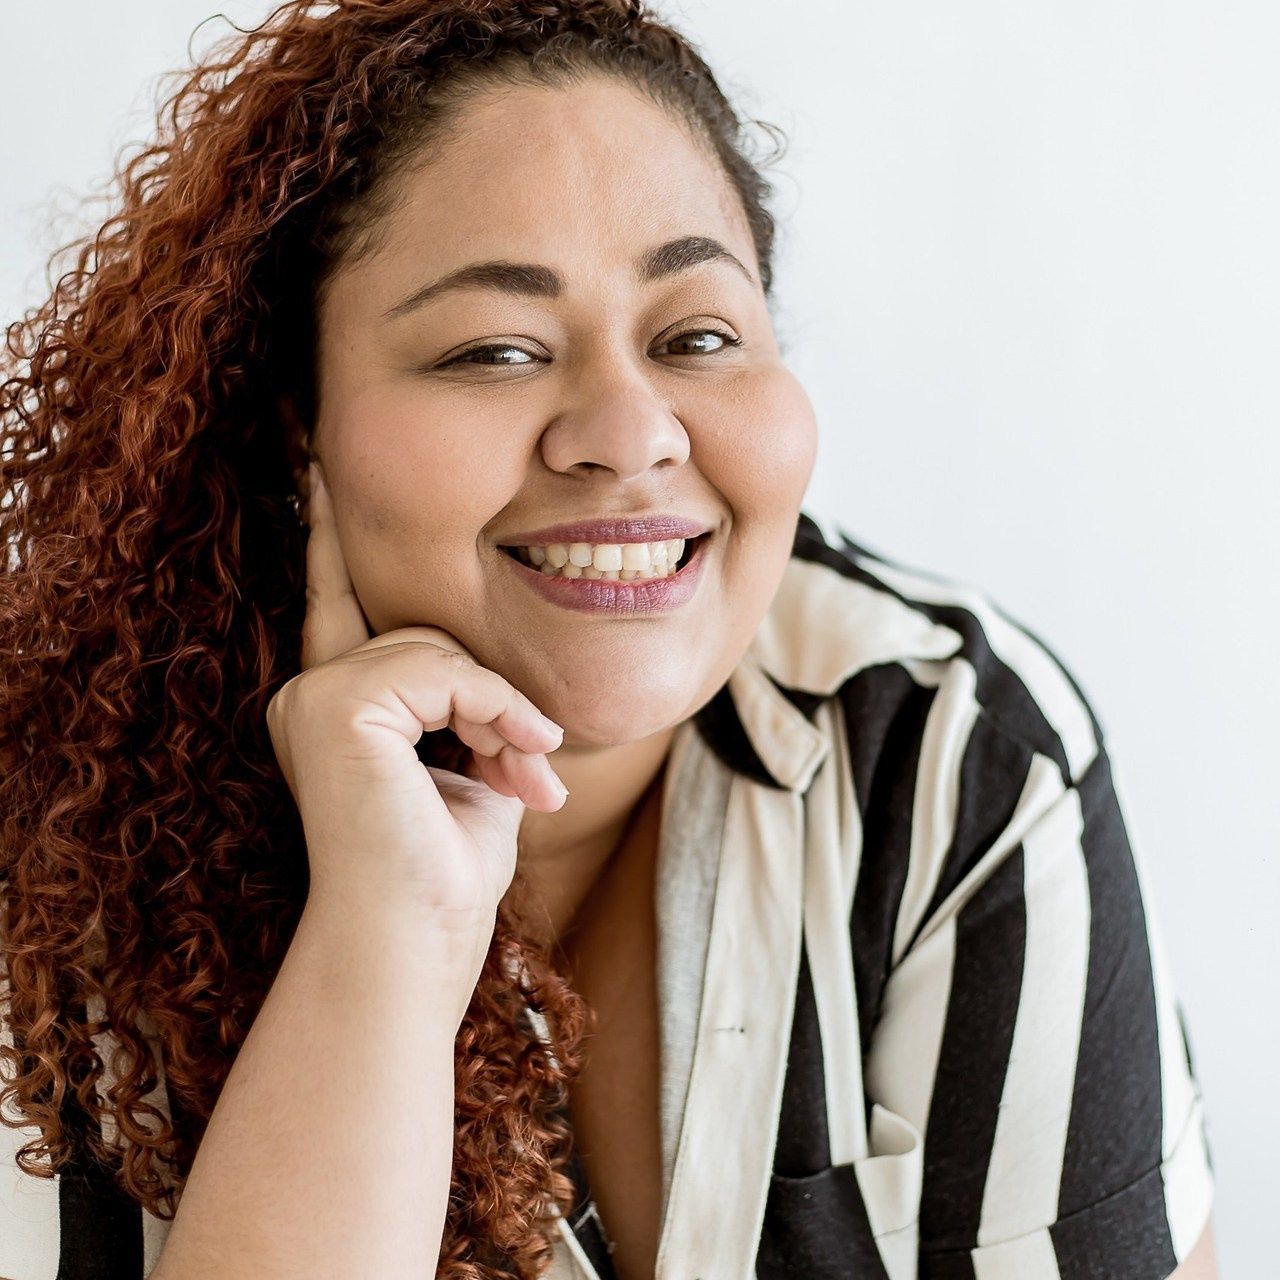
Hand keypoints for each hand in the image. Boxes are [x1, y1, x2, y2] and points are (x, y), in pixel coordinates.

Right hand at [266, 463, 566, 929]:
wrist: (415, 943)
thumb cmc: (446, 877)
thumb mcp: (474, 777)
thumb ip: (475, 716)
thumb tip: (512, 700)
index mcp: (342, 710)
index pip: (338, 606)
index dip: (325, 539)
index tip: (315, 465)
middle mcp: (313, 696)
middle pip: (427, 634)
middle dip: (493, 699)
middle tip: (533, 770)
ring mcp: (313, 699)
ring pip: (438, 648)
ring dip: (500, 712)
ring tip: (525, 775)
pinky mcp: (333, 706)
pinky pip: (440, 668)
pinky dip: (491, 710)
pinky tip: (511, 760)